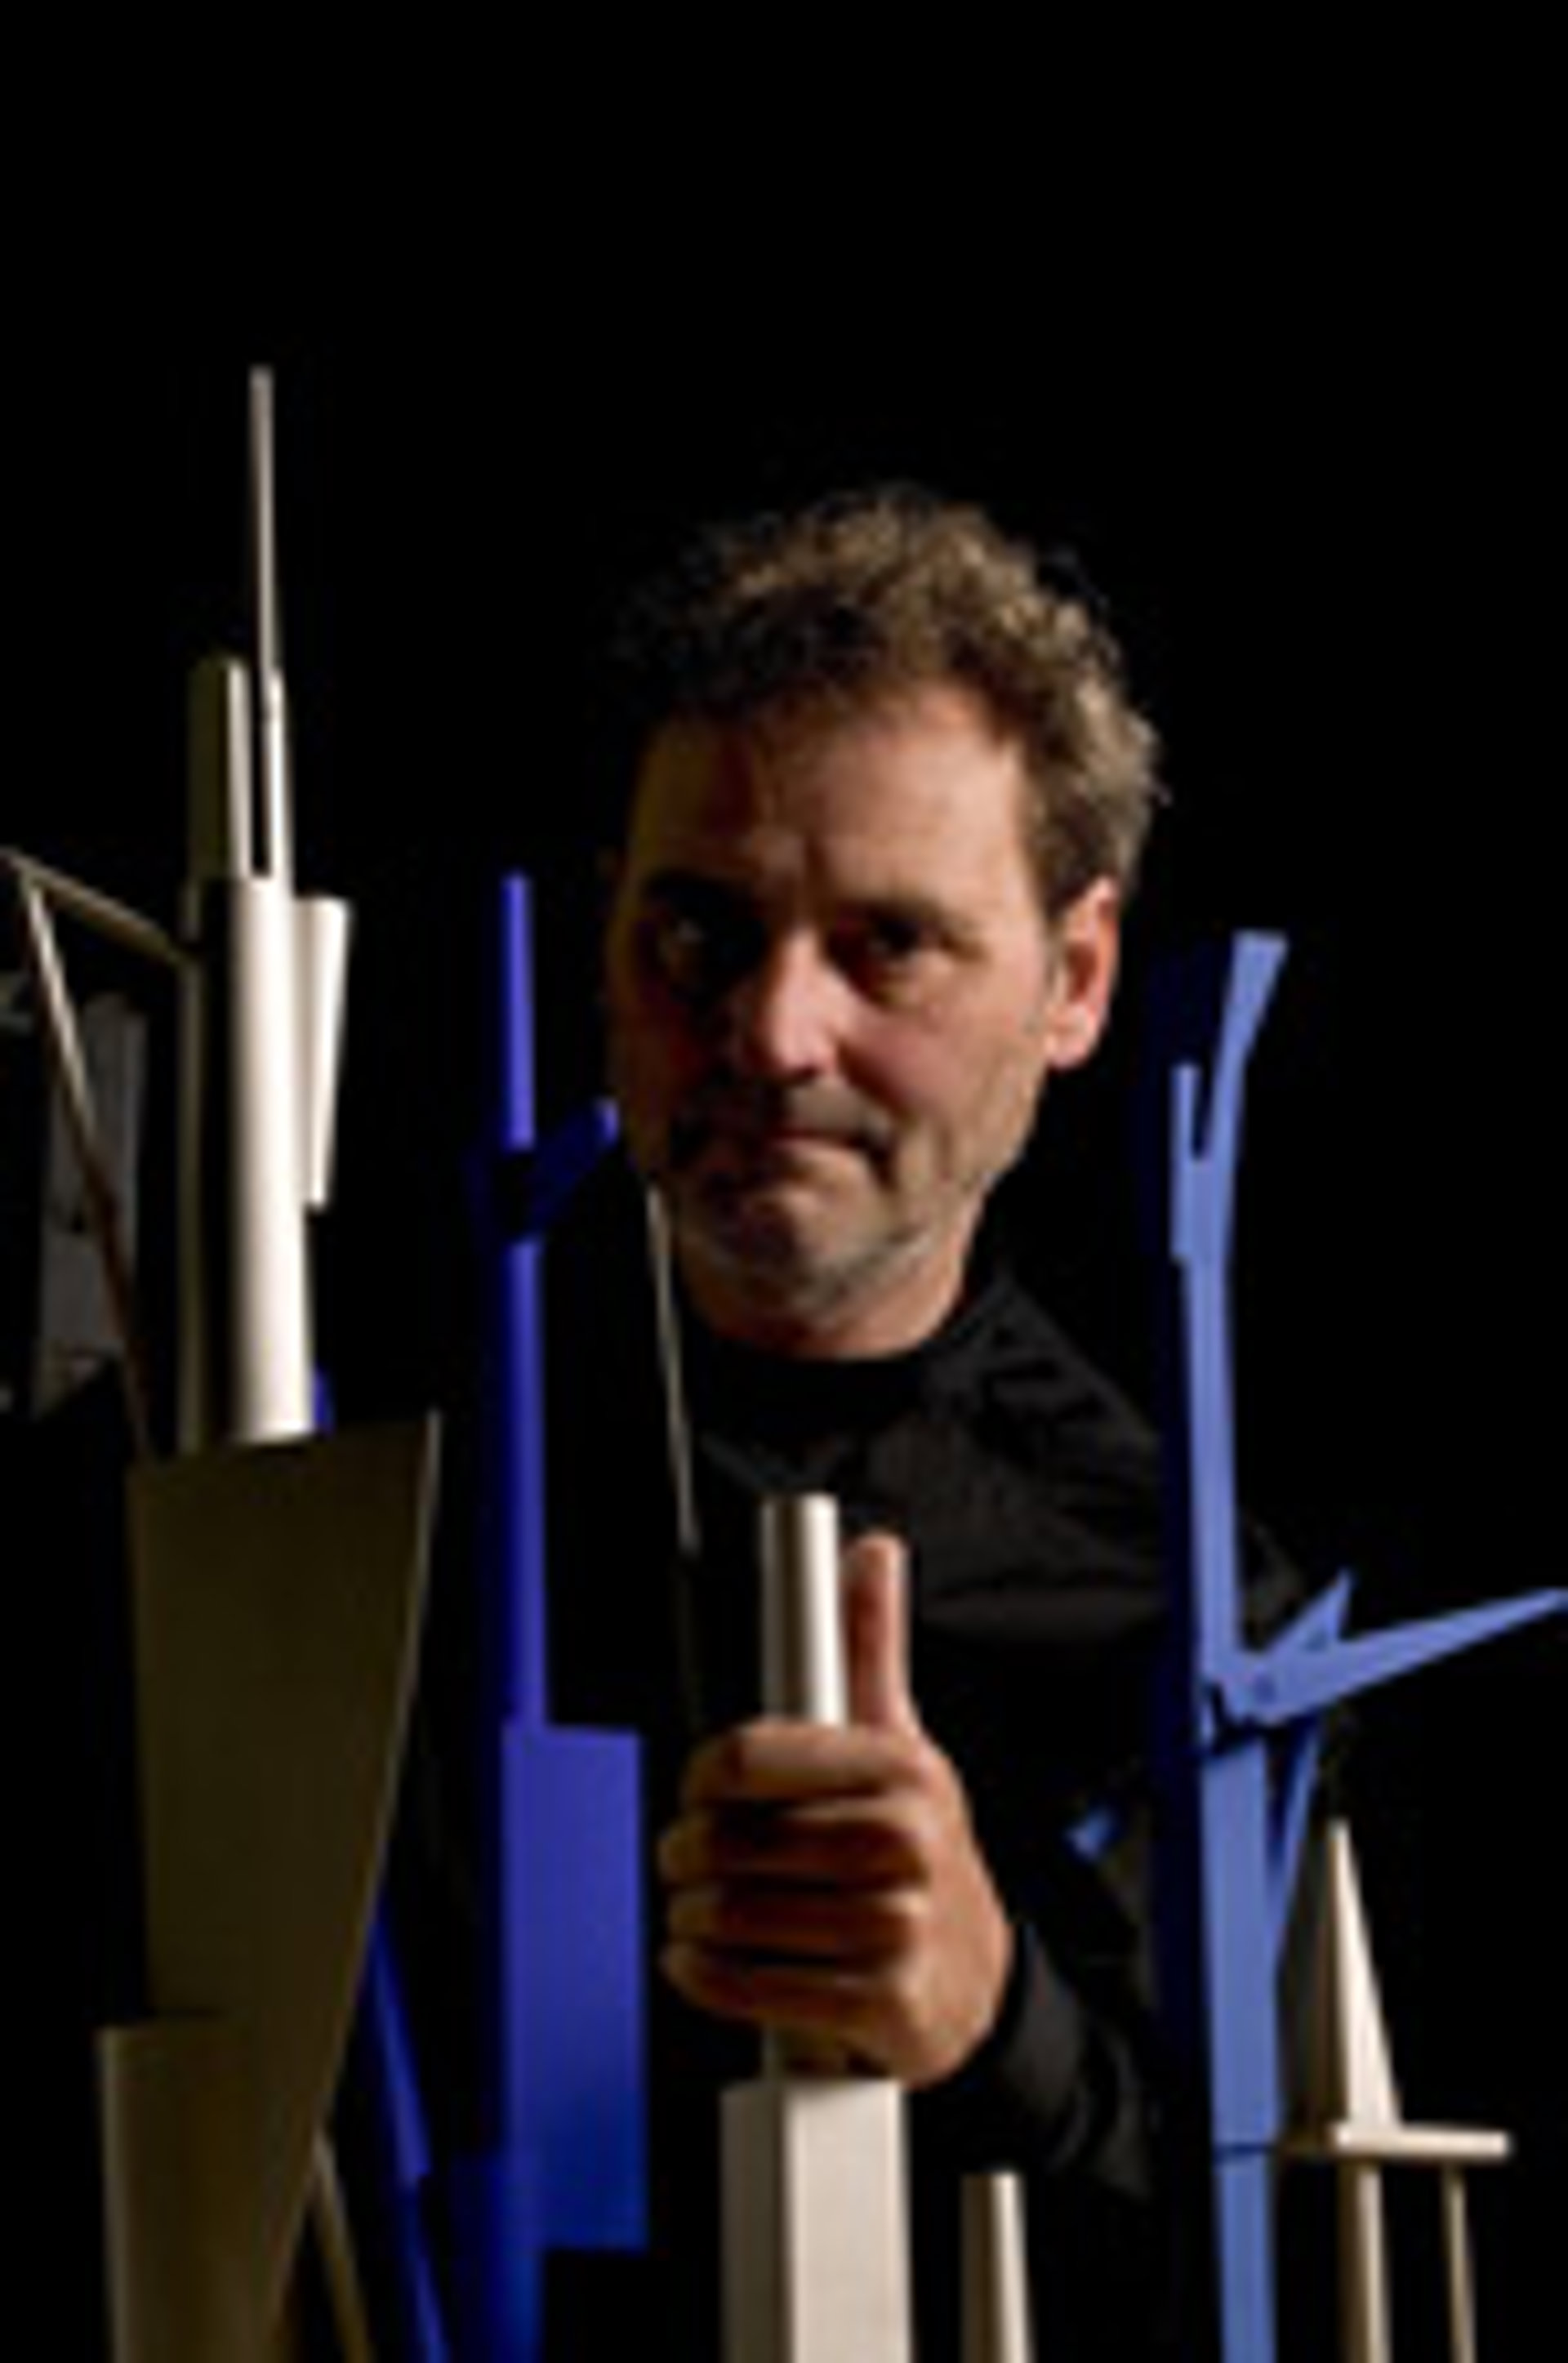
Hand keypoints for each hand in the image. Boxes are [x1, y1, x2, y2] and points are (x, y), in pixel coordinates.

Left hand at [657, 1530, 1013, 2086]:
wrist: (973, 1979)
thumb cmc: (916, 1849)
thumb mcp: (900, 1740)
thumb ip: (870, 1645)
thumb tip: (871, 1551)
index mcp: (900, 1767)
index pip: (751, 1755)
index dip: (702, 1775)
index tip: (698, 1789)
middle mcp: (904, 1841)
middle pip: (733, 1840)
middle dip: (687, 1853)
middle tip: (684, 1858)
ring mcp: (897, 1926)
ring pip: (737, 1914)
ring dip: (692, 1919)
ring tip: (696, 1911)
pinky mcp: (880, 2002)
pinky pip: (756, 1988)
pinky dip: (708, 1978)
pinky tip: (701, 1963)